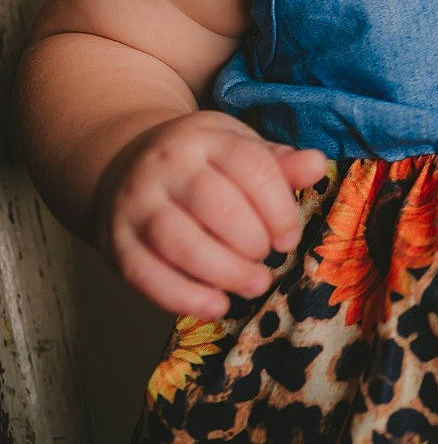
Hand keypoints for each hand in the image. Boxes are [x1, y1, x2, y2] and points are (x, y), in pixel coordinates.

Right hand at [95, 111, 327, 318]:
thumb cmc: (199, 162)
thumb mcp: (239, 147)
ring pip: (181, 243)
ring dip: (225, 272)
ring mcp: (136, 204)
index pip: (250, 167)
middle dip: (253, 242)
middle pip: (217, 207)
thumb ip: (279, 162)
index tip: (289, 237)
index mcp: (206, 138)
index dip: (278, 208)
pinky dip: (184, 297)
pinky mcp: (114, 241)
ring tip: (254, 284)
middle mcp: (166, 167)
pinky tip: (216, 306)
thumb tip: (317, 165)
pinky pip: (146, 275)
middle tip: (268, 258)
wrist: (121, 163)